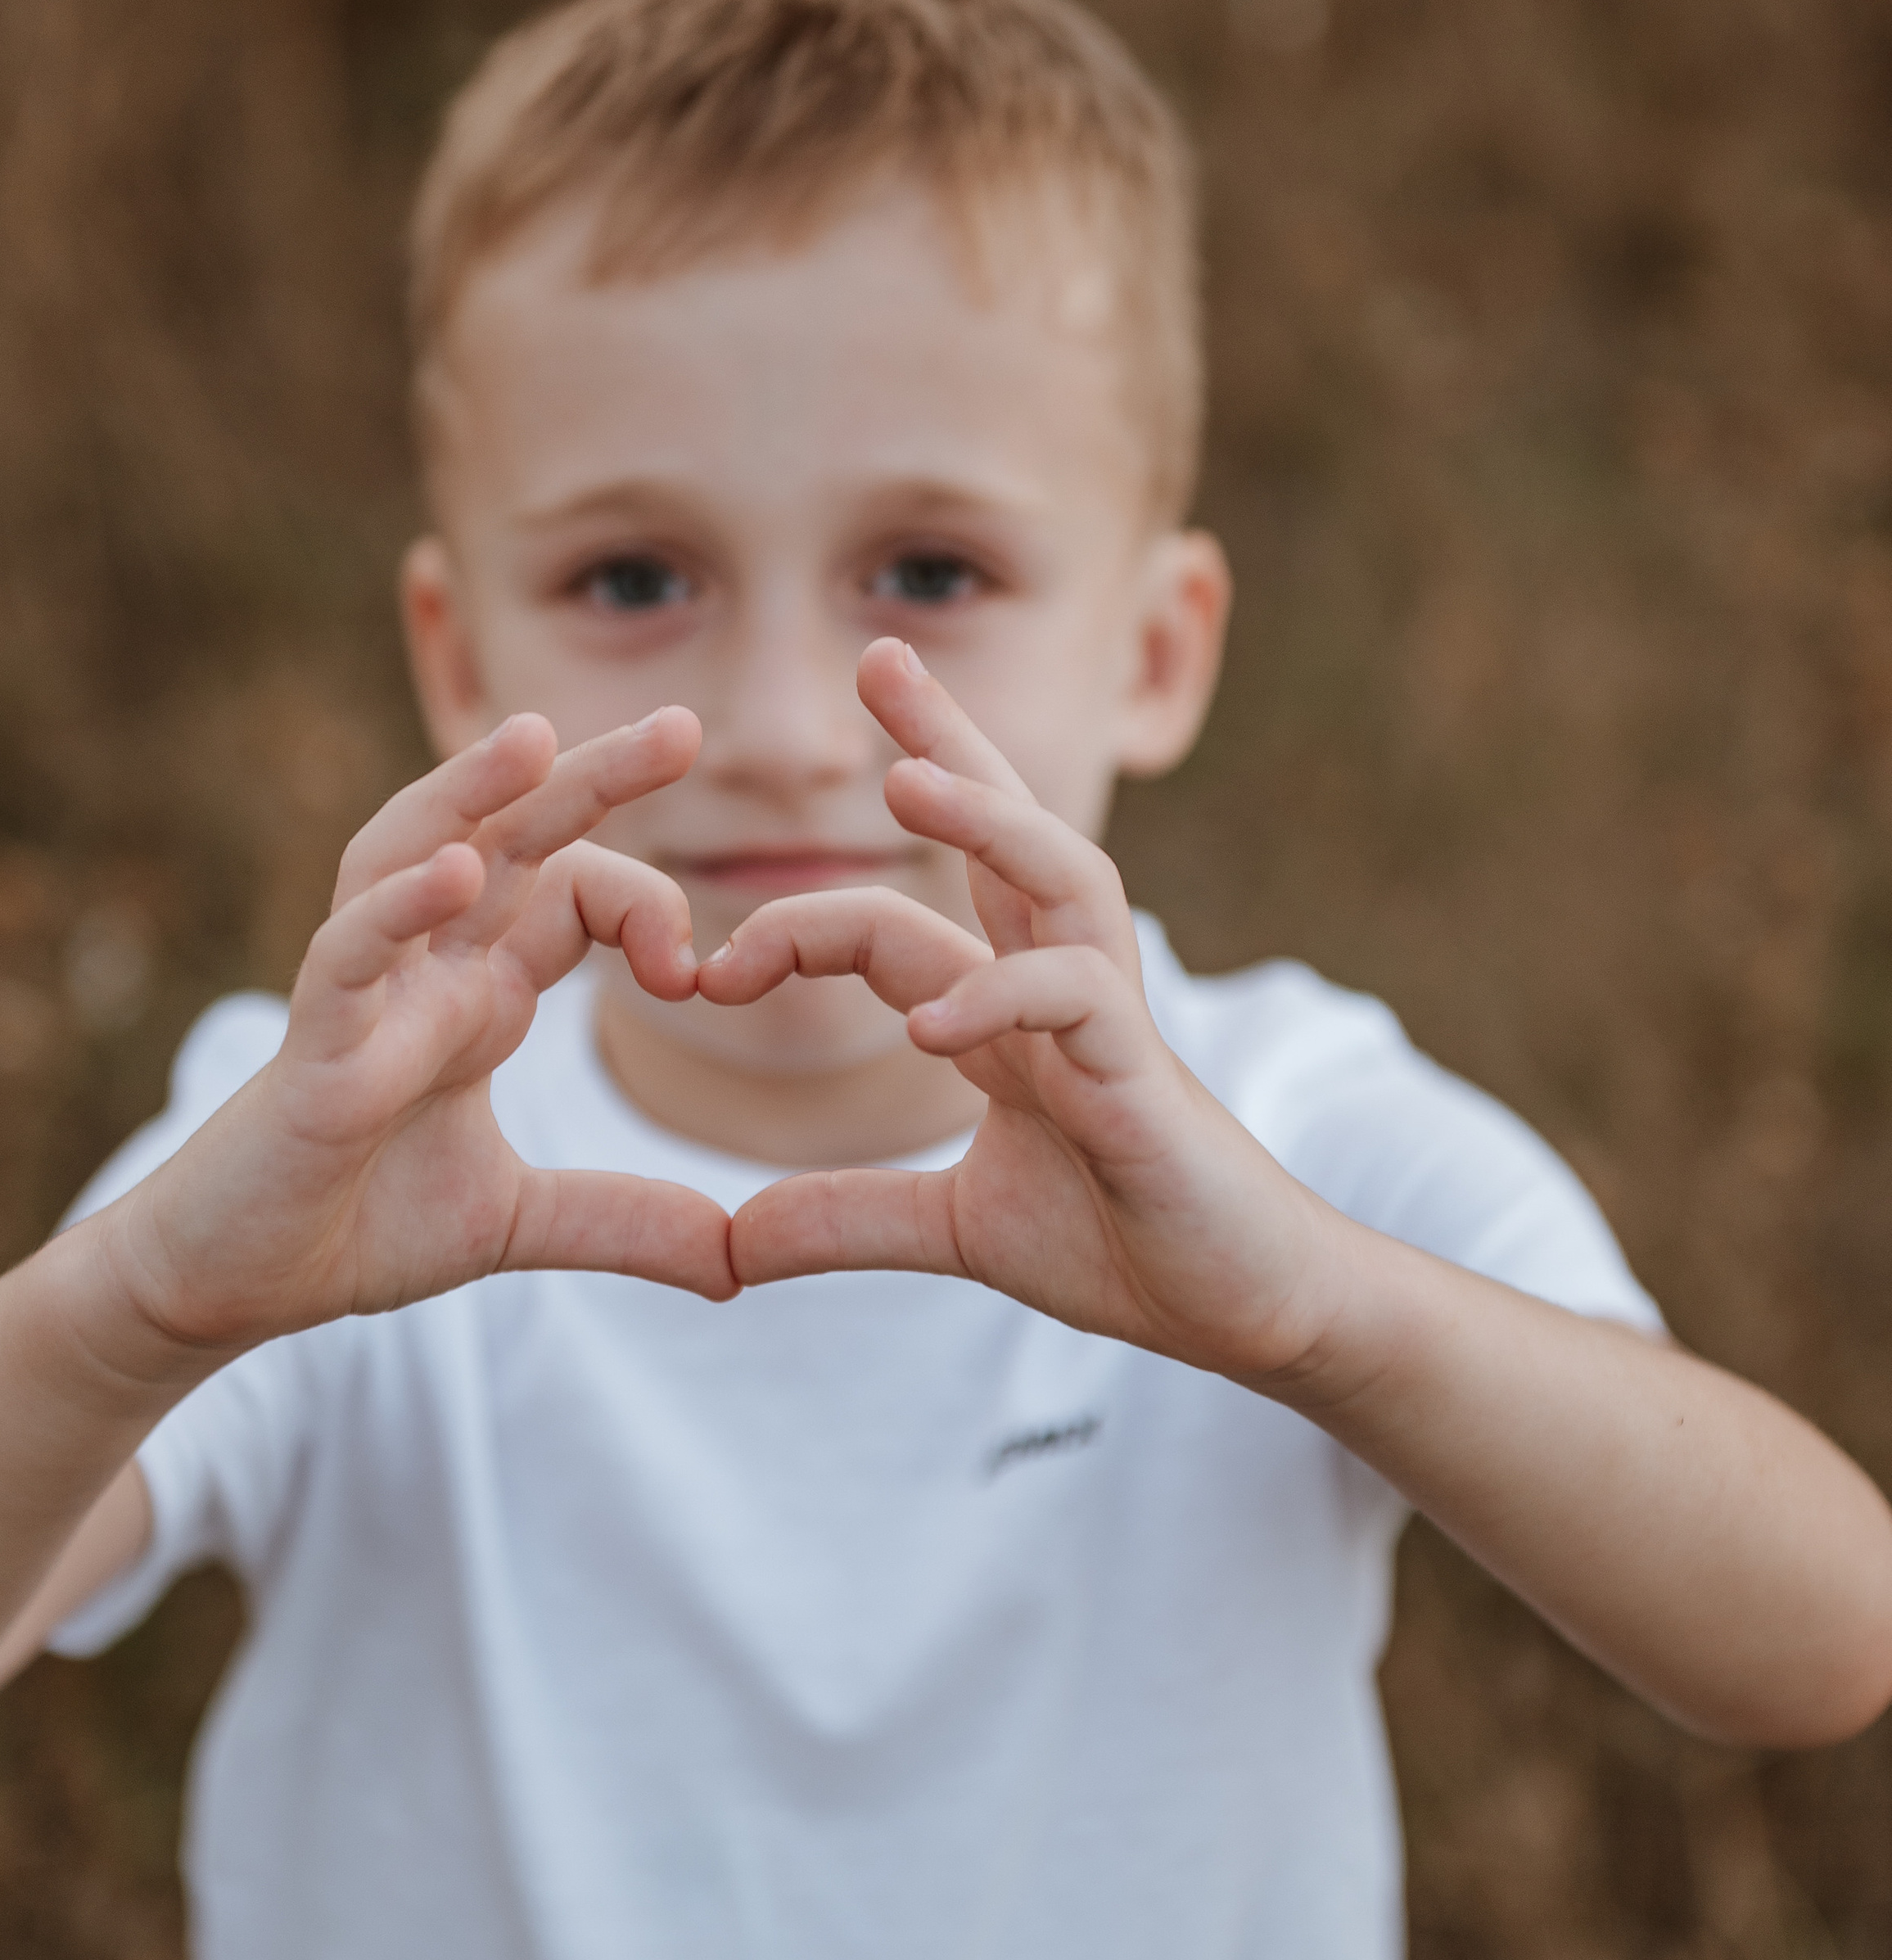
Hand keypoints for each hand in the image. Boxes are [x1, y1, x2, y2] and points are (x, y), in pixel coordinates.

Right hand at [110, 707, 735, 1347]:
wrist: (235, 1283)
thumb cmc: (355, 1223)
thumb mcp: (517, 1221)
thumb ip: (628, 1222)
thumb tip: (742, 1263)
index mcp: (482, 992)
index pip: (573, 891)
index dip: (648, 909)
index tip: (700, 979)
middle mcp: (427, 972)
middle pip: (507, 840)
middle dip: (589, 778)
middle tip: (681, 726)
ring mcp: (365, 999)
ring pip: (408, 859)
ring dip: (467, 793)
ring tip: (534, 736)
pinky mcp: (312, 1051)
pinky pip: (347, 959)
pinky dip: (394, 911)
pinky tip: (449, 872)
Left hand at [704, 641, 1341, 1378]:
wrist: (1246, 1305)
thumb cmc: (1127, 1243)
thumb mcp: (955, 1232)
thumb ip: (847, 1219)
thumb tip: (728, 1244)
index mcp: (1014, 1008)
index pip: (930, 896)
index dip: (818, 909)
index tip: (713, 960)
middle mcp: (1062, 989)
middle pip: (1011, 831)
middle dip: (947, 740)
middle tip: (878, 653)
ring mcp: (1109, 1026)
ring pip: (1060, 879)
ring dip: (987, 822)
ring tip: (903, 783)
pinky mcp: (1144, 1085)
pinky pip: (1078, 1005)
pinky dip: (1004, 1000)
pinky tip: (931, 1027)